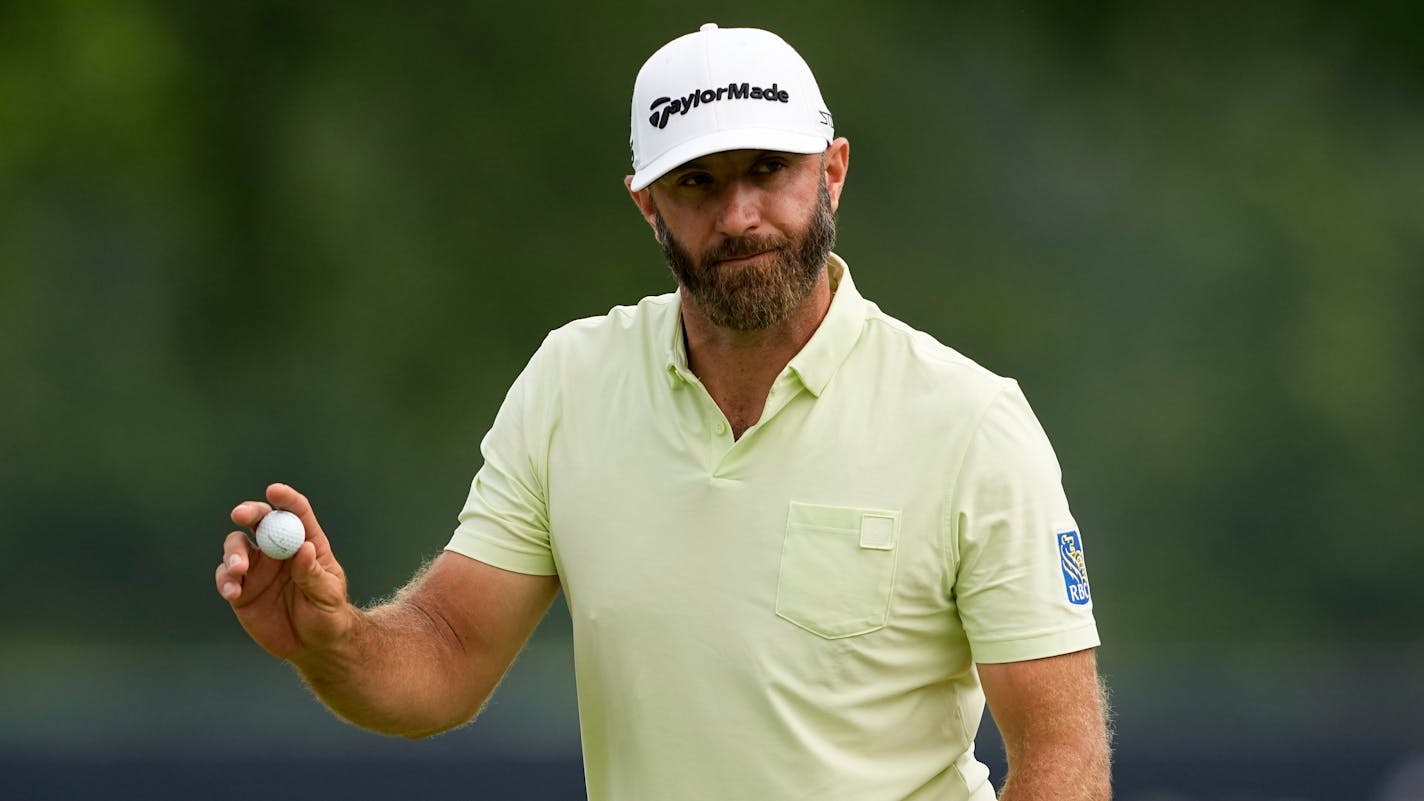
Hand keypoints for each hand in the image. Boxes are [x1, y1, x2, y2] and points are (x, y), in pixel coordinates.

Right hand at [215, 483, 353, 660]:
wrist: (313, 646)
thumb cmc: (329, 614)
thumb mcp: (327, 596)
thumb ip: (313, 574)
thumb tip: (305, 548)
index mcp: (305, 543)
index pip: (296, 513)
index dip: (285, 499)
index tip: (274, 491)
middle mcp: (278, 550)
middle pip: (260, 521)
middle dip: (249, 512)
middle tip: (240, 515)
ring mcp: (257, 568)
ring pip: (237, 546)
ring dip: (234, 552)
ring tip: (239, 569)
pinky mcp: (241, 589)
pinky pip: (226, 577)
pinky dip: (225, 579)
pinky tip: (232, 591)